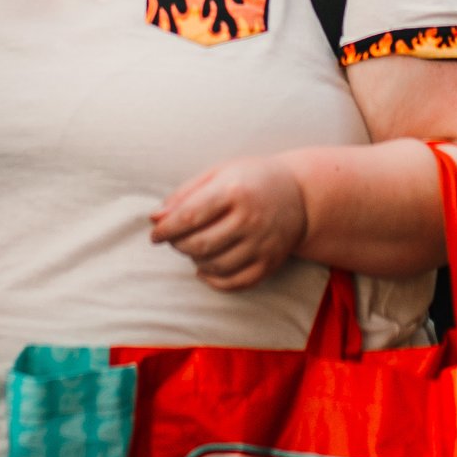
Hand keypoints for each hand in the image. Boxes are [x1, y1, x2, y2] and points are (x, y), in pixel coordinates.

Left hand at [151, 155, 308, 290]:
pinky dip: (214, 280)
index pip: (190, 216)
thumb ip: (185, 194)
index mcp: (235, 191)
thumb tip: (155, 218)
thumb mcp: (219, 173)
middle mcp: (251, 219)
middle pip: (199, 244)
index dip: (166, 229)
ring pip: (215, 266)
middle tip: (174, 240)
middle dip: (178, 245)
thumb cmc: (252, 179)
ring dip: (195, 261)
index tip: (155, 235)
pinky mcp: (270, 263)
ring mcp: (263, 244)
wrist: (301, 195)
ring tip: (193, 248)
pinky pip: (235, 282)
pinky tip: (205, 268)